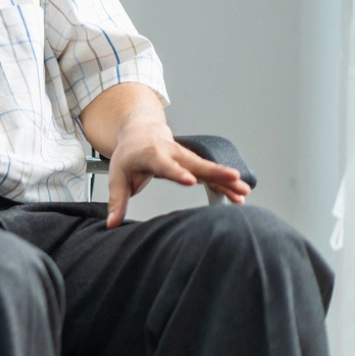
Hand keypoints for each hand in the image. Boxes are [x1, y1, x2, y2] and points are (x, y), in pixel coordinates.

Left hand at [105, 122, 252, 227]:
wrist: (141, 131)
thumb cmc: (129, 154)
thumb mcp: (117, 175)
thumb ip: (117, 200)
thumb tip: (111, 224)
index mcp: (152, 154)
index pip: (165, 164)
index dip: (177, 172)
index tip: (190, 180)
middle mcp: (172, 153)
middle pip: (195, 163)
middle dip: (214, 172)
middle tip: (233, 179)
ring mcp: (186, 157)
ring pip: (208, 168)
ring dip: (226, 179)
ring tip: (244, 191)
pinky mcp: (194, 163)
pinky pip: (211, 174)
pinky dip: (225, 184)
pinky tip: (239, 195)